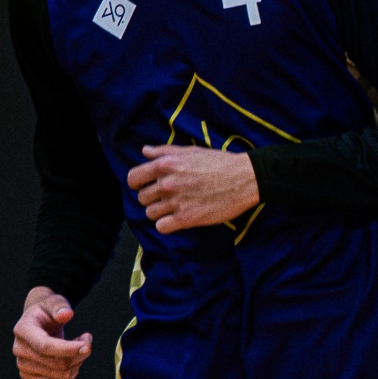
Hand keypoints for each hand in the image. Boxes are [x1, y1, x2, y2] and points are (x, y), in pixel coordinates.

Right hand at [12, 288, 91, 378]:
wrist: (37, 322)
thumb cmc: (47, 311)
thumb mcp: (54, 302)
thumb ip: (60, 307)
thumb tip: (66, 314)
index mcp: (22, 330)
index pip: (45, 346)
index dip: (68, 349)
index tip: (87, 346)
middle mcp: (19, 349)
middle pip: (56, 363)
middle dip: (79, 353)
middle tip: (88, 339)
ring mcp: (22, 365)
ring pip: (61, 375)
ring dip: (78, 362)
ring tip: (80, 346)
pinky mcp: (29, 376)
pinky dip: (72, 373)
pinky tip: (75, 358)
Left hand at [127, 144, 259, 232]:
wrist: (244, 179)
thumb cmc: (219, 163)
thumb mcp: (190, 151)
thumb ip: (164, 151)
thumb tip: (145, 151)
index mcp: (166, 165)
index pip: (133, 178)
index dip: (137, 183)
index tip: (146, 186)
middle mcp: (168, 183)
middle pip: (142, 198)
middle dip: (152, 198)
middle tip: (167, 197)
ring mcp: (177, 202)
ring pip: (150, 213)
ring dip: (160, 212)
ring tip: (174, 207)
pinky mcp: (187, 219)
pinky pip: (161, 227)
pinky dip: (166, 224)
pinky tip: (177, 218)